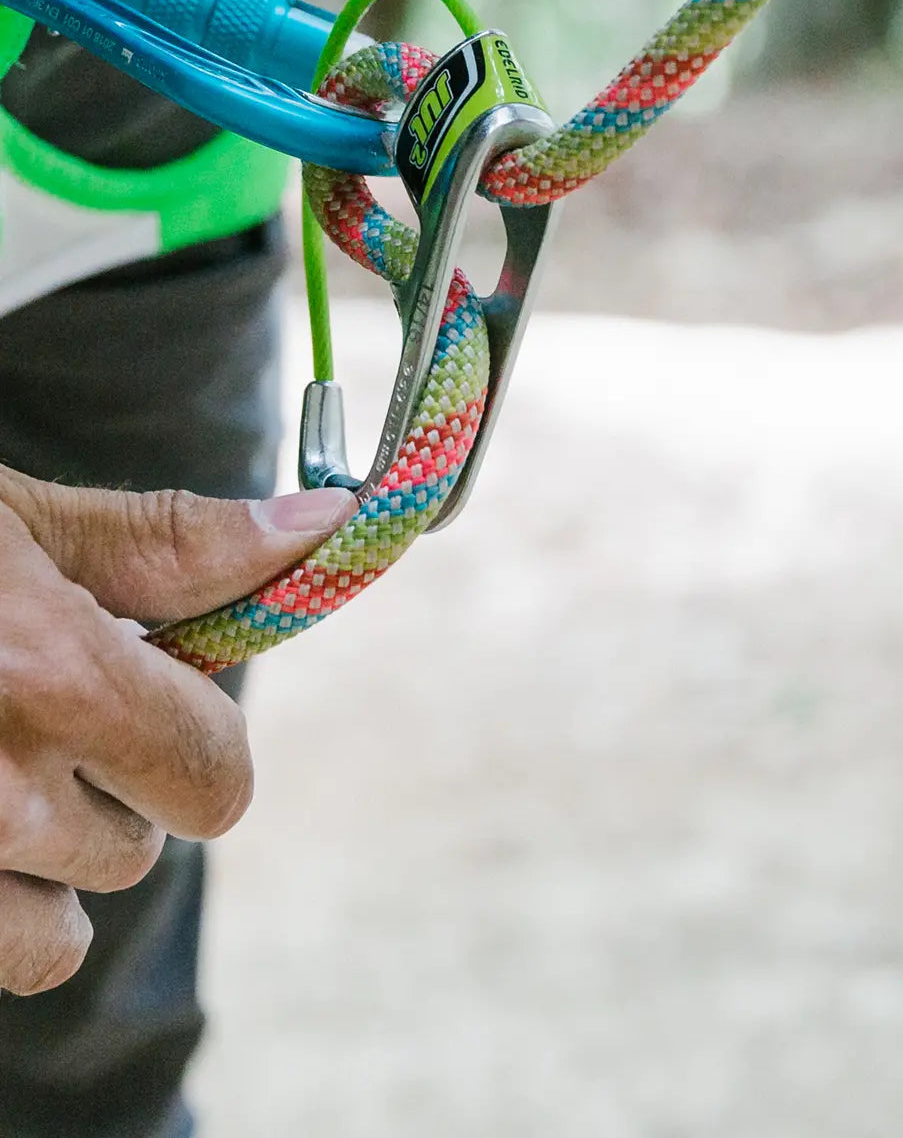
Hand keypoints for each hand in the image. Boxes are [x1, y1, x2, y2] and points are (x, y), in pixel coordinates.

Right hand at [0, 466, 354, 996]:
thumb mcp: (20, 523)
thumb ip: (172, 548)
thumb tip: (320, 531)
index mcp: (47, 675)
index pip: (216, 778)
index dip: (200, 736)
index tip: (158, 693)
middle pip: (141, 851)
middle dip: (116, 783)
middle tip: (40, 708)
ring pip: (61, 932)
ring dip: (47, 860)